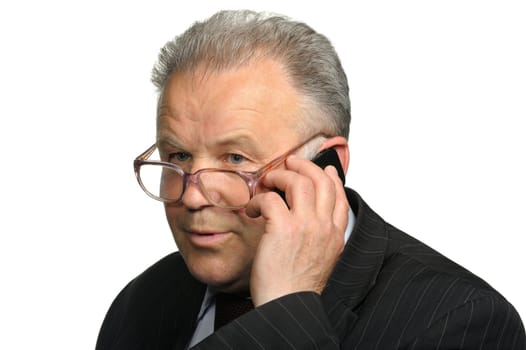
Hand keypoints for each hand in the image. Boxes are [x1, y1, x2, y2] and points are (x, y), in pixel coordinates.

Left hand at [245, 155, 348, 305]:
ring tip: (267, 182)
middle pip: (321, 180)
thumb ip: (321, 237)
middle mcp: (324, 226)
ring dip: (280, 176)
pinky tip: (253, 209)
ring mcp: (306, 226)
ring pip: (298, 181)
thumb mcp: (322, 260)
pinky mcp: (283, 228)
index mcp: (334, 235)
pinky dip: (258, 199)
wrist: (287, 306)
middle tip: (289, 163)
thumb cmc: (296, 288)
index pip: (339, 195)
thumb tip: (310, 218)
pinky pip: (271, 198)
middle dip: (304, 166)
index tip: (324, 169)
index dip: (331, 178)